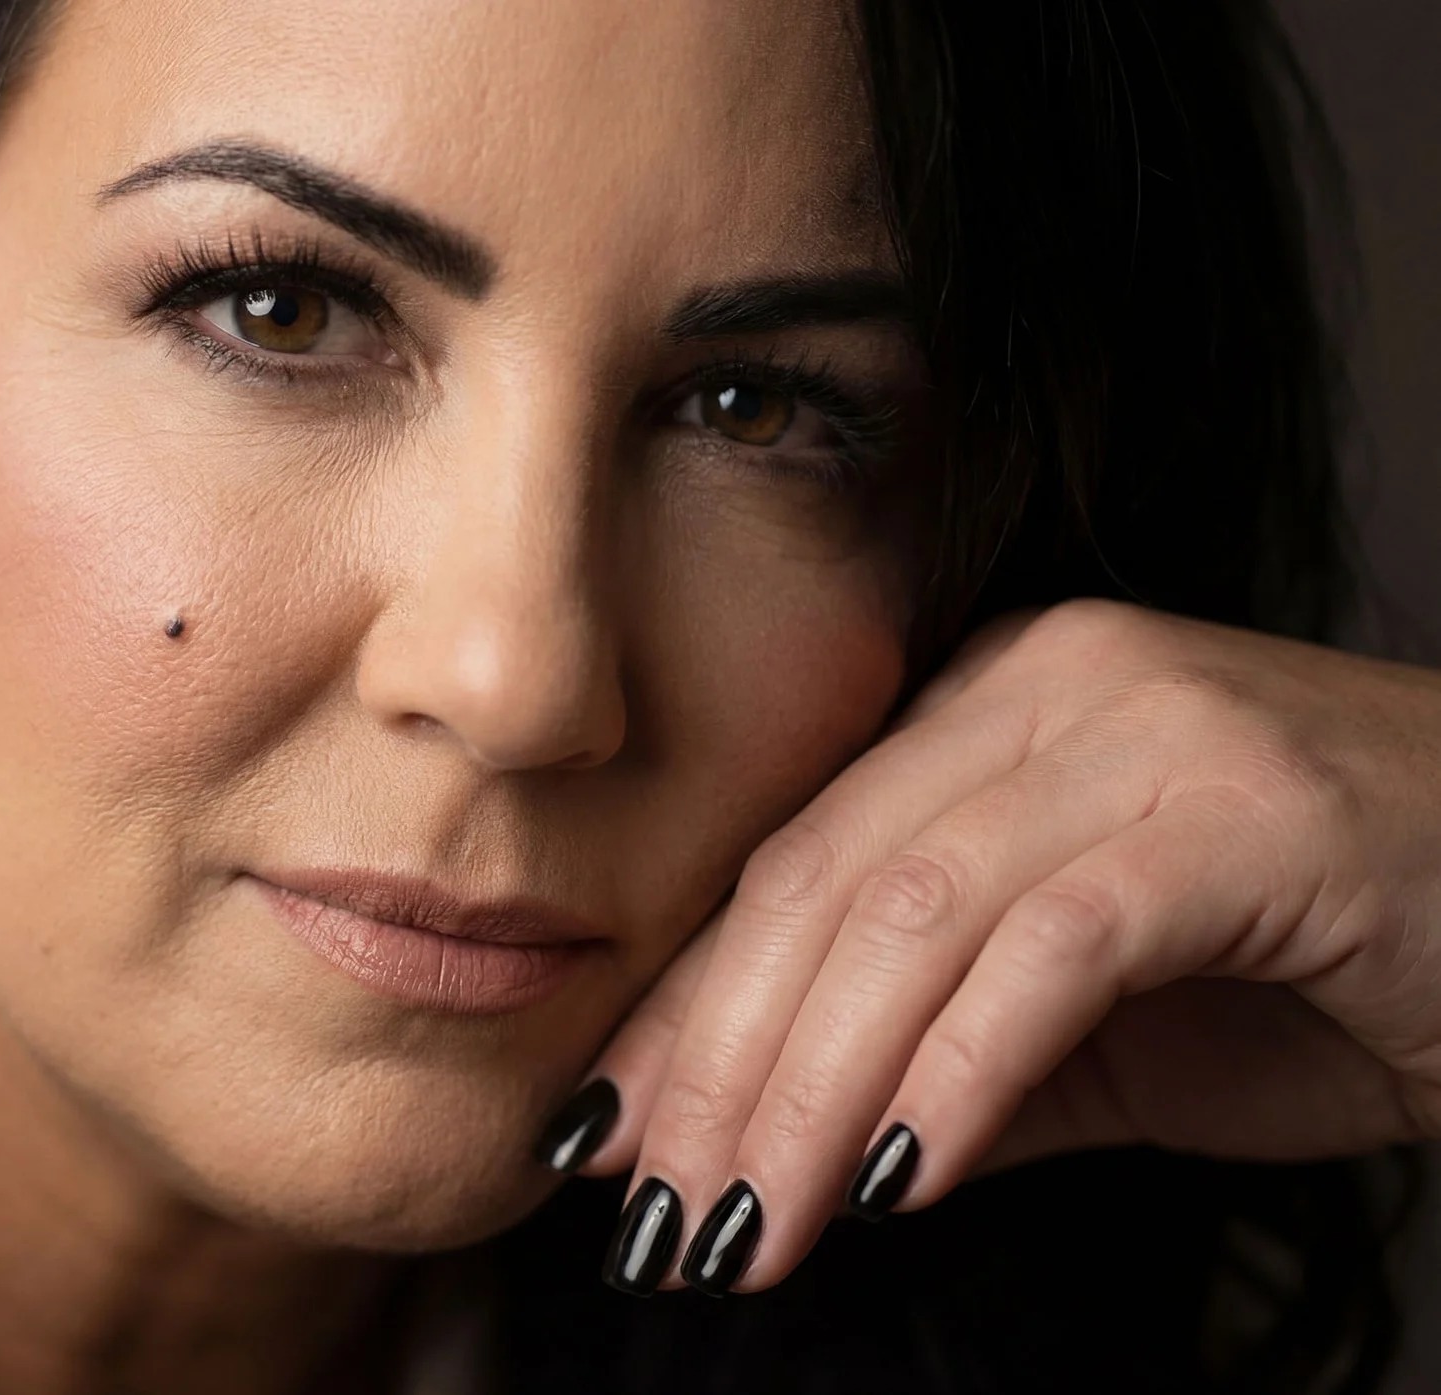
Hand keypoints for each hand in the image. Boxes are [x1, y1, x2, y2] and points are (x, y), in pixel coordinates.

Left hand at [567, 598, 1440, 1294]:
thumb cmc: (1350, 968)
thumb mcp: (1112, 1036)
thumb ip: (954, 1073)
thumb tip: (795, 1159)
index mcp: (994, 707)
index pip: (790, 868)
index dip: (683, 1013)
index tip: (598, 1144)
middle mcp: (1049, 683)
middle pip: (817, 886)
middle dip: (715, 1069)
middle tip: (652, 1217)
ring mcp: (1148, 726)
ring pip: (908, 916)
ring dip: (808, 1095)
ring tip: (742, 1228)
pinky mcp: (1244, 805)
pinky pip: (1052, 947)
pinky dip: (957, 1070)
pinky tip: (897, 1182)